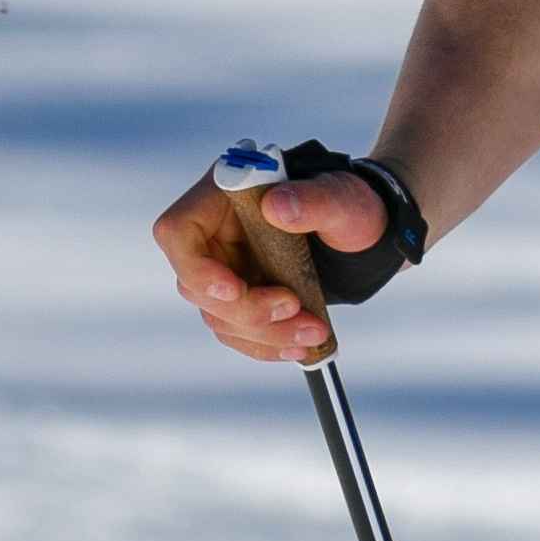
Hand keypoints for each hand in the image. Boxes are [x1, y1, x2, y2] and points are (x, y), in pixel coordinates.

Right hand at [153, 163, 386, 363]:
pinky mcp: (240, 295)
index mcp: (224, 194)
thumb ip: (314, 199)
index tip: (235, 289)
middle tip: (296, 312)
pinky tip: (299, 346)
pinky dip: (268, 344)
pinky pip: (238, 331)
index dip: (196, 268)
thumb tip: (277, 207)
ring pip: (219, 316)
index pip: (178, 232)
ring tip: (313, 333)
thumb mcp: (341, 198)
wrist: (360, 234)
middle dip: (246, 311)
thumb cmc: (348, 206)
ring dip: (264, 334)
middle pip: (196, 284)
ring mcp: (224, 267)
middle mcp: (214, 232)